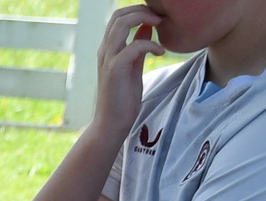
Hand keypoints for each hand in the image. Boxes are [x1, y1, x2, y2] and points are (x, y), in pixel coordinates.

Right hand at [95, 4, 163, 130]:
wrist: (112, 123)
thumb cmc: (122, 98)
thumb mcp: (133, 66)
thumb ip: (138, 45)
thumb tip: (148, 27)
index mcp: (108, 48)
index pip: (118, 17)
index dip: (137, 10)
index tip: (156, 16)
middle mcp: (105, 50)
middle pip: (118, 15)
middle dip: (142, 10)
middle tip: (160, 18)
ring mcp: (108, 59)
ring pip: (121, 24)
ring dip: (144, 19)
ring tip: (160, 25)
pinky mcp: (115, 70)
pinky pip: (133, 46)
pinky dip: (150, 45)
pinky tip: (160, 52)